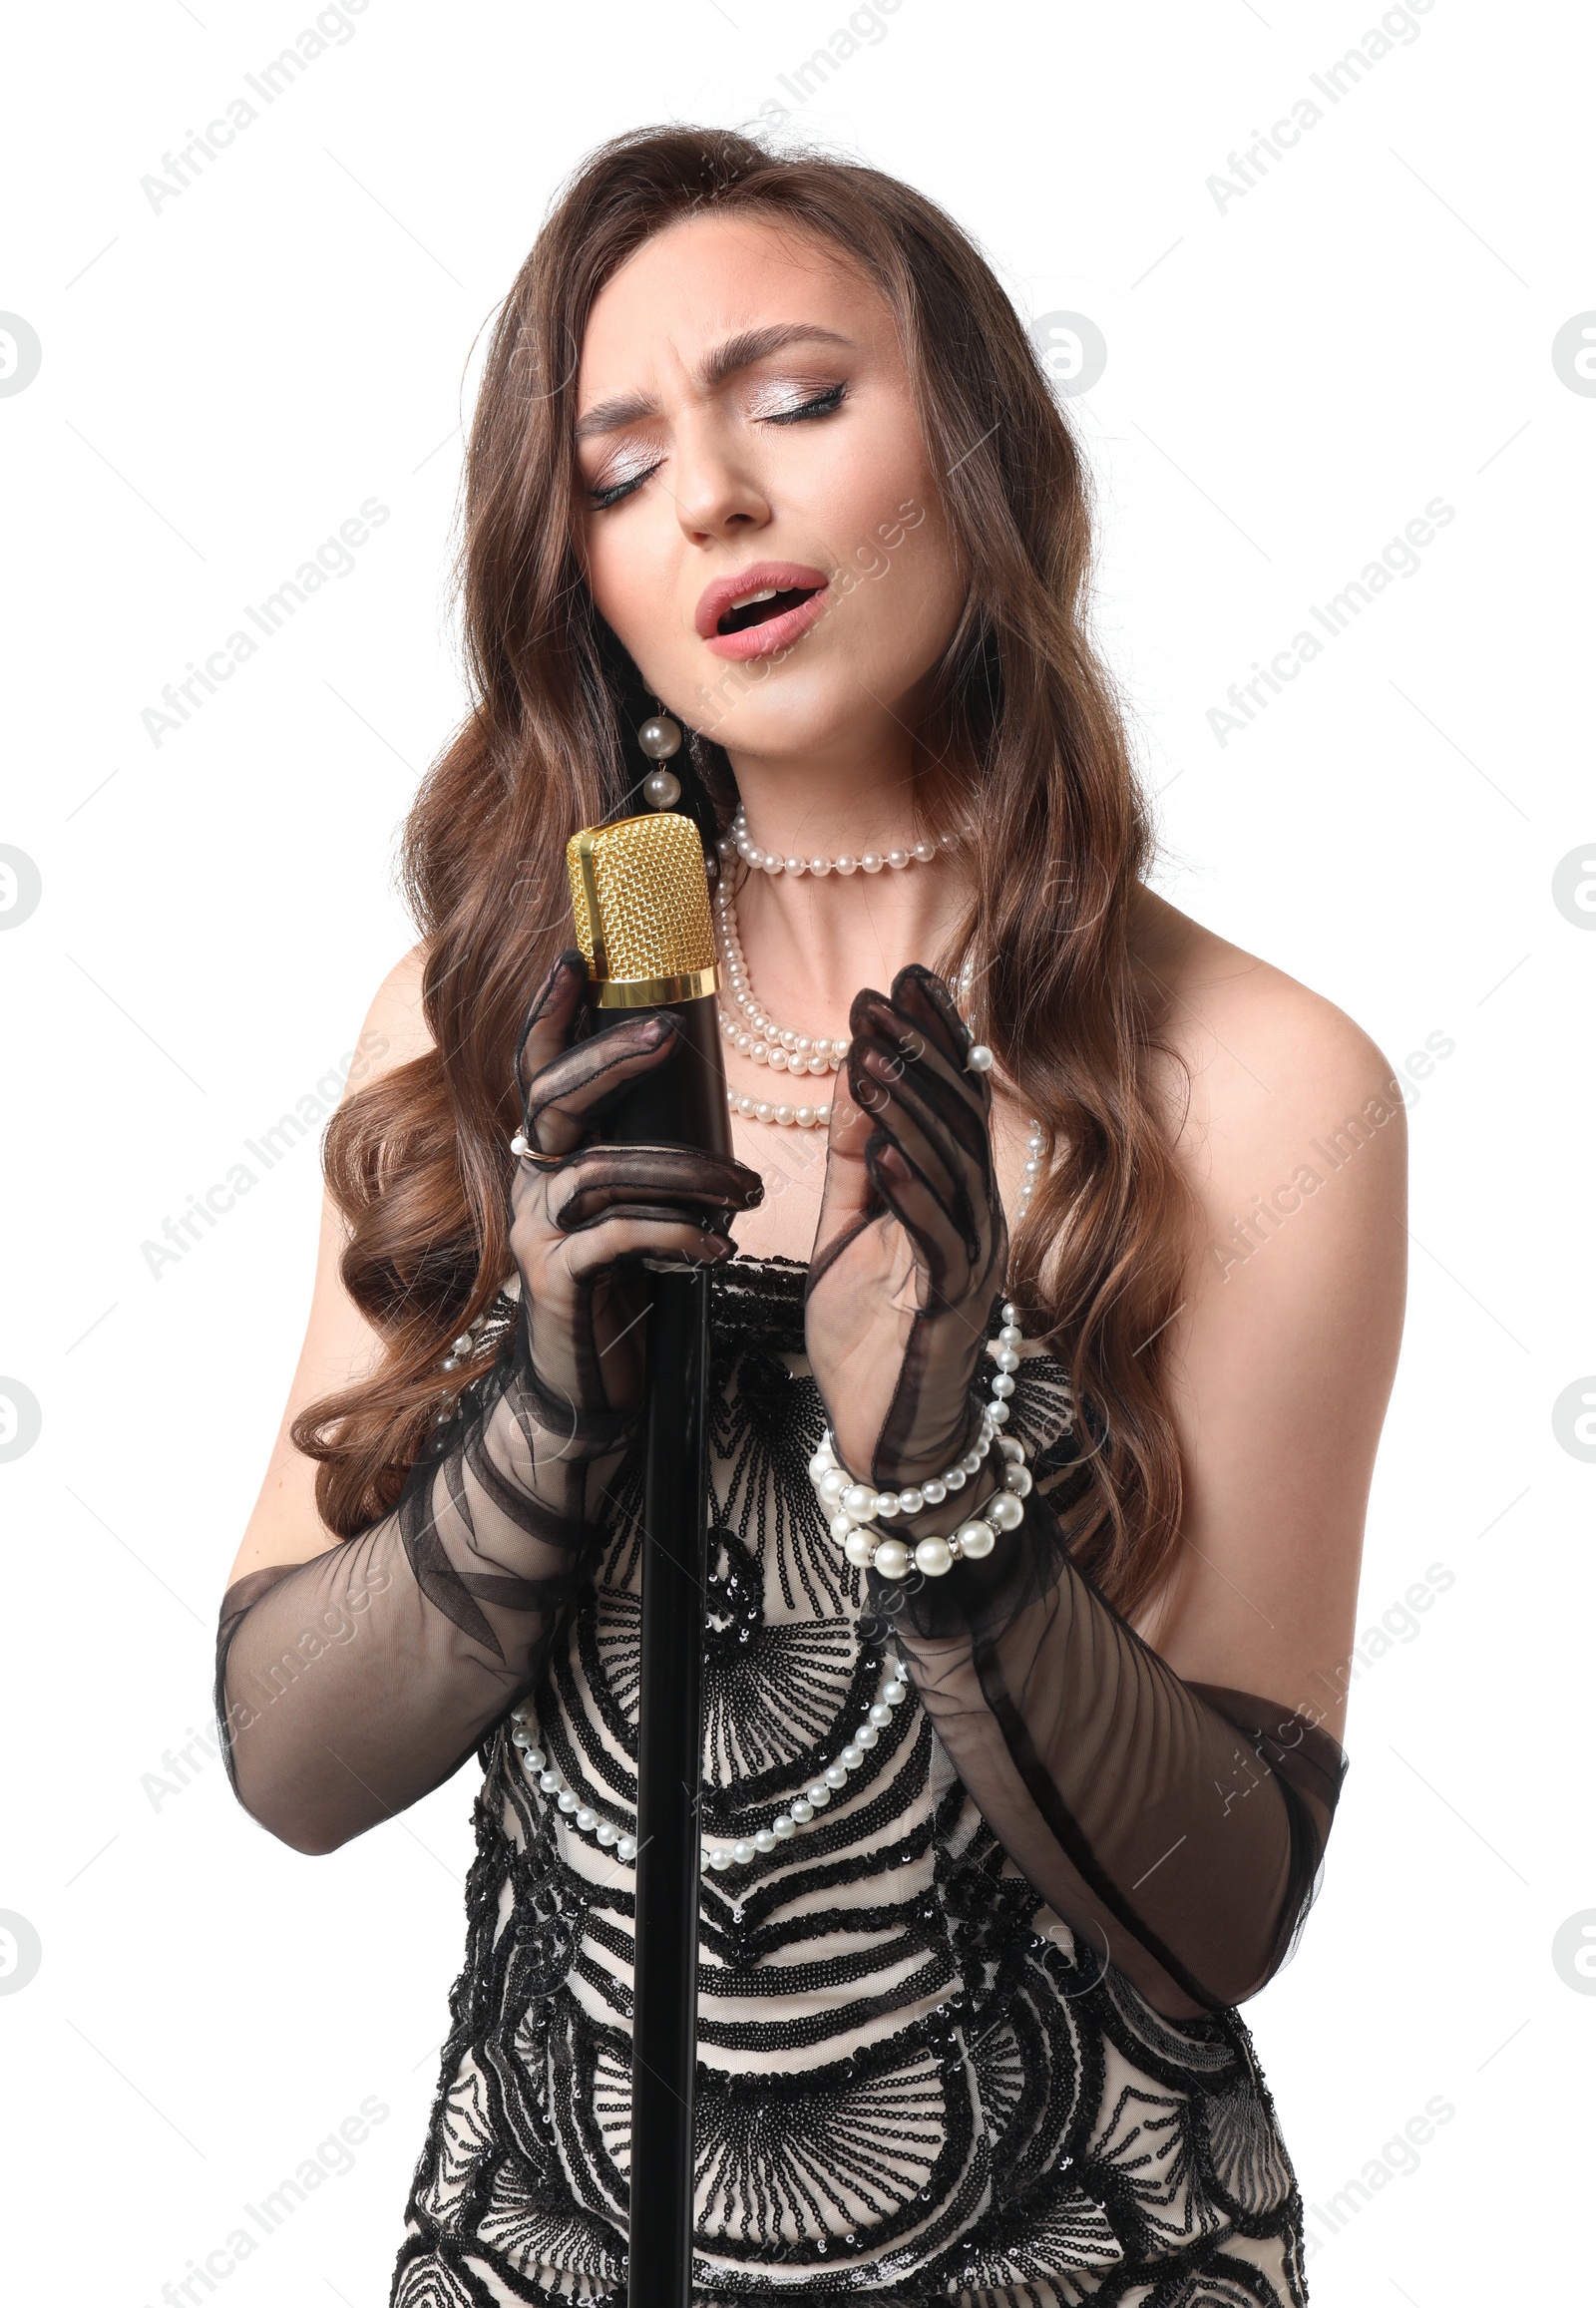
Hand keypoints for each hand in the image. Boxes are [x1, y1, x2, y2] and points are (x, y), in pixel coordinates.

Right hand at [509, 952, 763, 1427]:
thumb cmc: (627, 1290)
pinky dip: (673, 1232)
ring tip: (747, 1192)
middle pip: (555, 1097)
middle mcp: (534, 1184)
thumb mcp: (634, 1208)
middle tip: (668, 1031)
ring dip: (686, 1171)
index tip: (576, 958)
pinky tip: (717, 1245)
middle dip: (612, 1055)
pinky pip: (616, 1237)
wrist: (590, 1390)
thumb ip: (646, 1151)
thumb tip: (694, 1088)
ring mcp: (540, 1232)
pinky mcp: (560, 1282)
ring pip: (603, 1169)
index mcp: (552, 1157)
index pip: (539, 1069)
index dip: (550, 1013)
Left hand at [804, 964, 1006, 1492]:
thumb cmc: (871, 1337)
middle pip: (958, 1122)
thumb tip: (857, 1072)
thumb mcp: (850, 1229)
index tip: (906, 976)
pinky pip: (934, 1241)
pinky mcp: (950, 1308)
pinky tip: (884, 1153)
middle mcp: (975, 1220)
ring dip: (910, 1111)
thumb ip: (855, 1158)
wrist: (886, 1438)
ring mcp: (970, 1263)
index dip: (934, 1037)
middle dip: (922, 1054)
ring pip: (950, 1172)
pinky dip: (910, 1194)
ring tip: (874, 1058)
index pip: (951, 1101)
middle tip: (886, 995)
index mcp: (954, 1197)